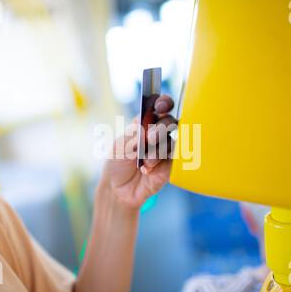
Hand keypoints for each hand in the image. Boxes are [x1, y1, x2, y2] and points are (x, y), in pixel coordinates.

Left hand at [99, 95, 176, 209]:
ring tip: (145, 162)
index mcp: (145, 122)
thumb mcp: (120, 146)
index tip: (160, 106)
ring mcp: (165, 148)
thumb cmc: (117, 163)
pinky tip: (148, 170)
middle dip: (160, 128)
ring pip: (171, 141)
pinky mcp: (171, 164)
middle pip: (169, 121)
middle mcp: (158, 133)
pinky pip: (173, 159)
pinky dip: (160, 163)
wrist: (119, 189)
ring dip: (157, 150)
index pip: (159, 106)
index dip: (163, 102)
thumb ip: (134, 136)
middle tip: (149, 139)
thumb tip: (146, 129)